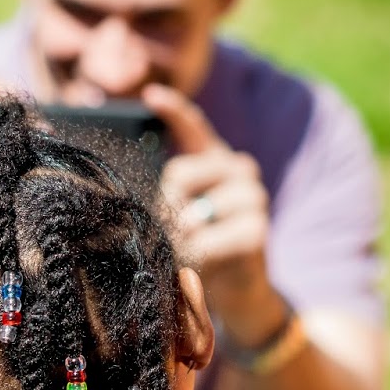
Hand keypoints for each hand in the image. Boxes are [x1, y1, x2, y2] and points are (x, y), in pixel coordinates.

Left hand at [143, 84, 287, 345]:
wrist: (239, 292)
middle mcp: (240, 171)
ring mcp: (253, 198)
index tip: (151, 96)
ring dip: (178, 238)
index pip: (195, 128)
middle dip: (165, 207)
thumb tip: (131, 199)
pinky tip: (203, 263)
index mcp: (217, 162)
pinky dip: (194, 257)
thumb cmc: (200, 250)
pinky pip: (205, 241)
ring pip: (191, 210)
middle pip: (180, 174)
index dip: (174, 111)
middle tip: (172, 232)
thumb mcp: (178, 219)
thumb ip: (166, 199)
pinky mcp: (257, 231)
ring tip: (189, 251)